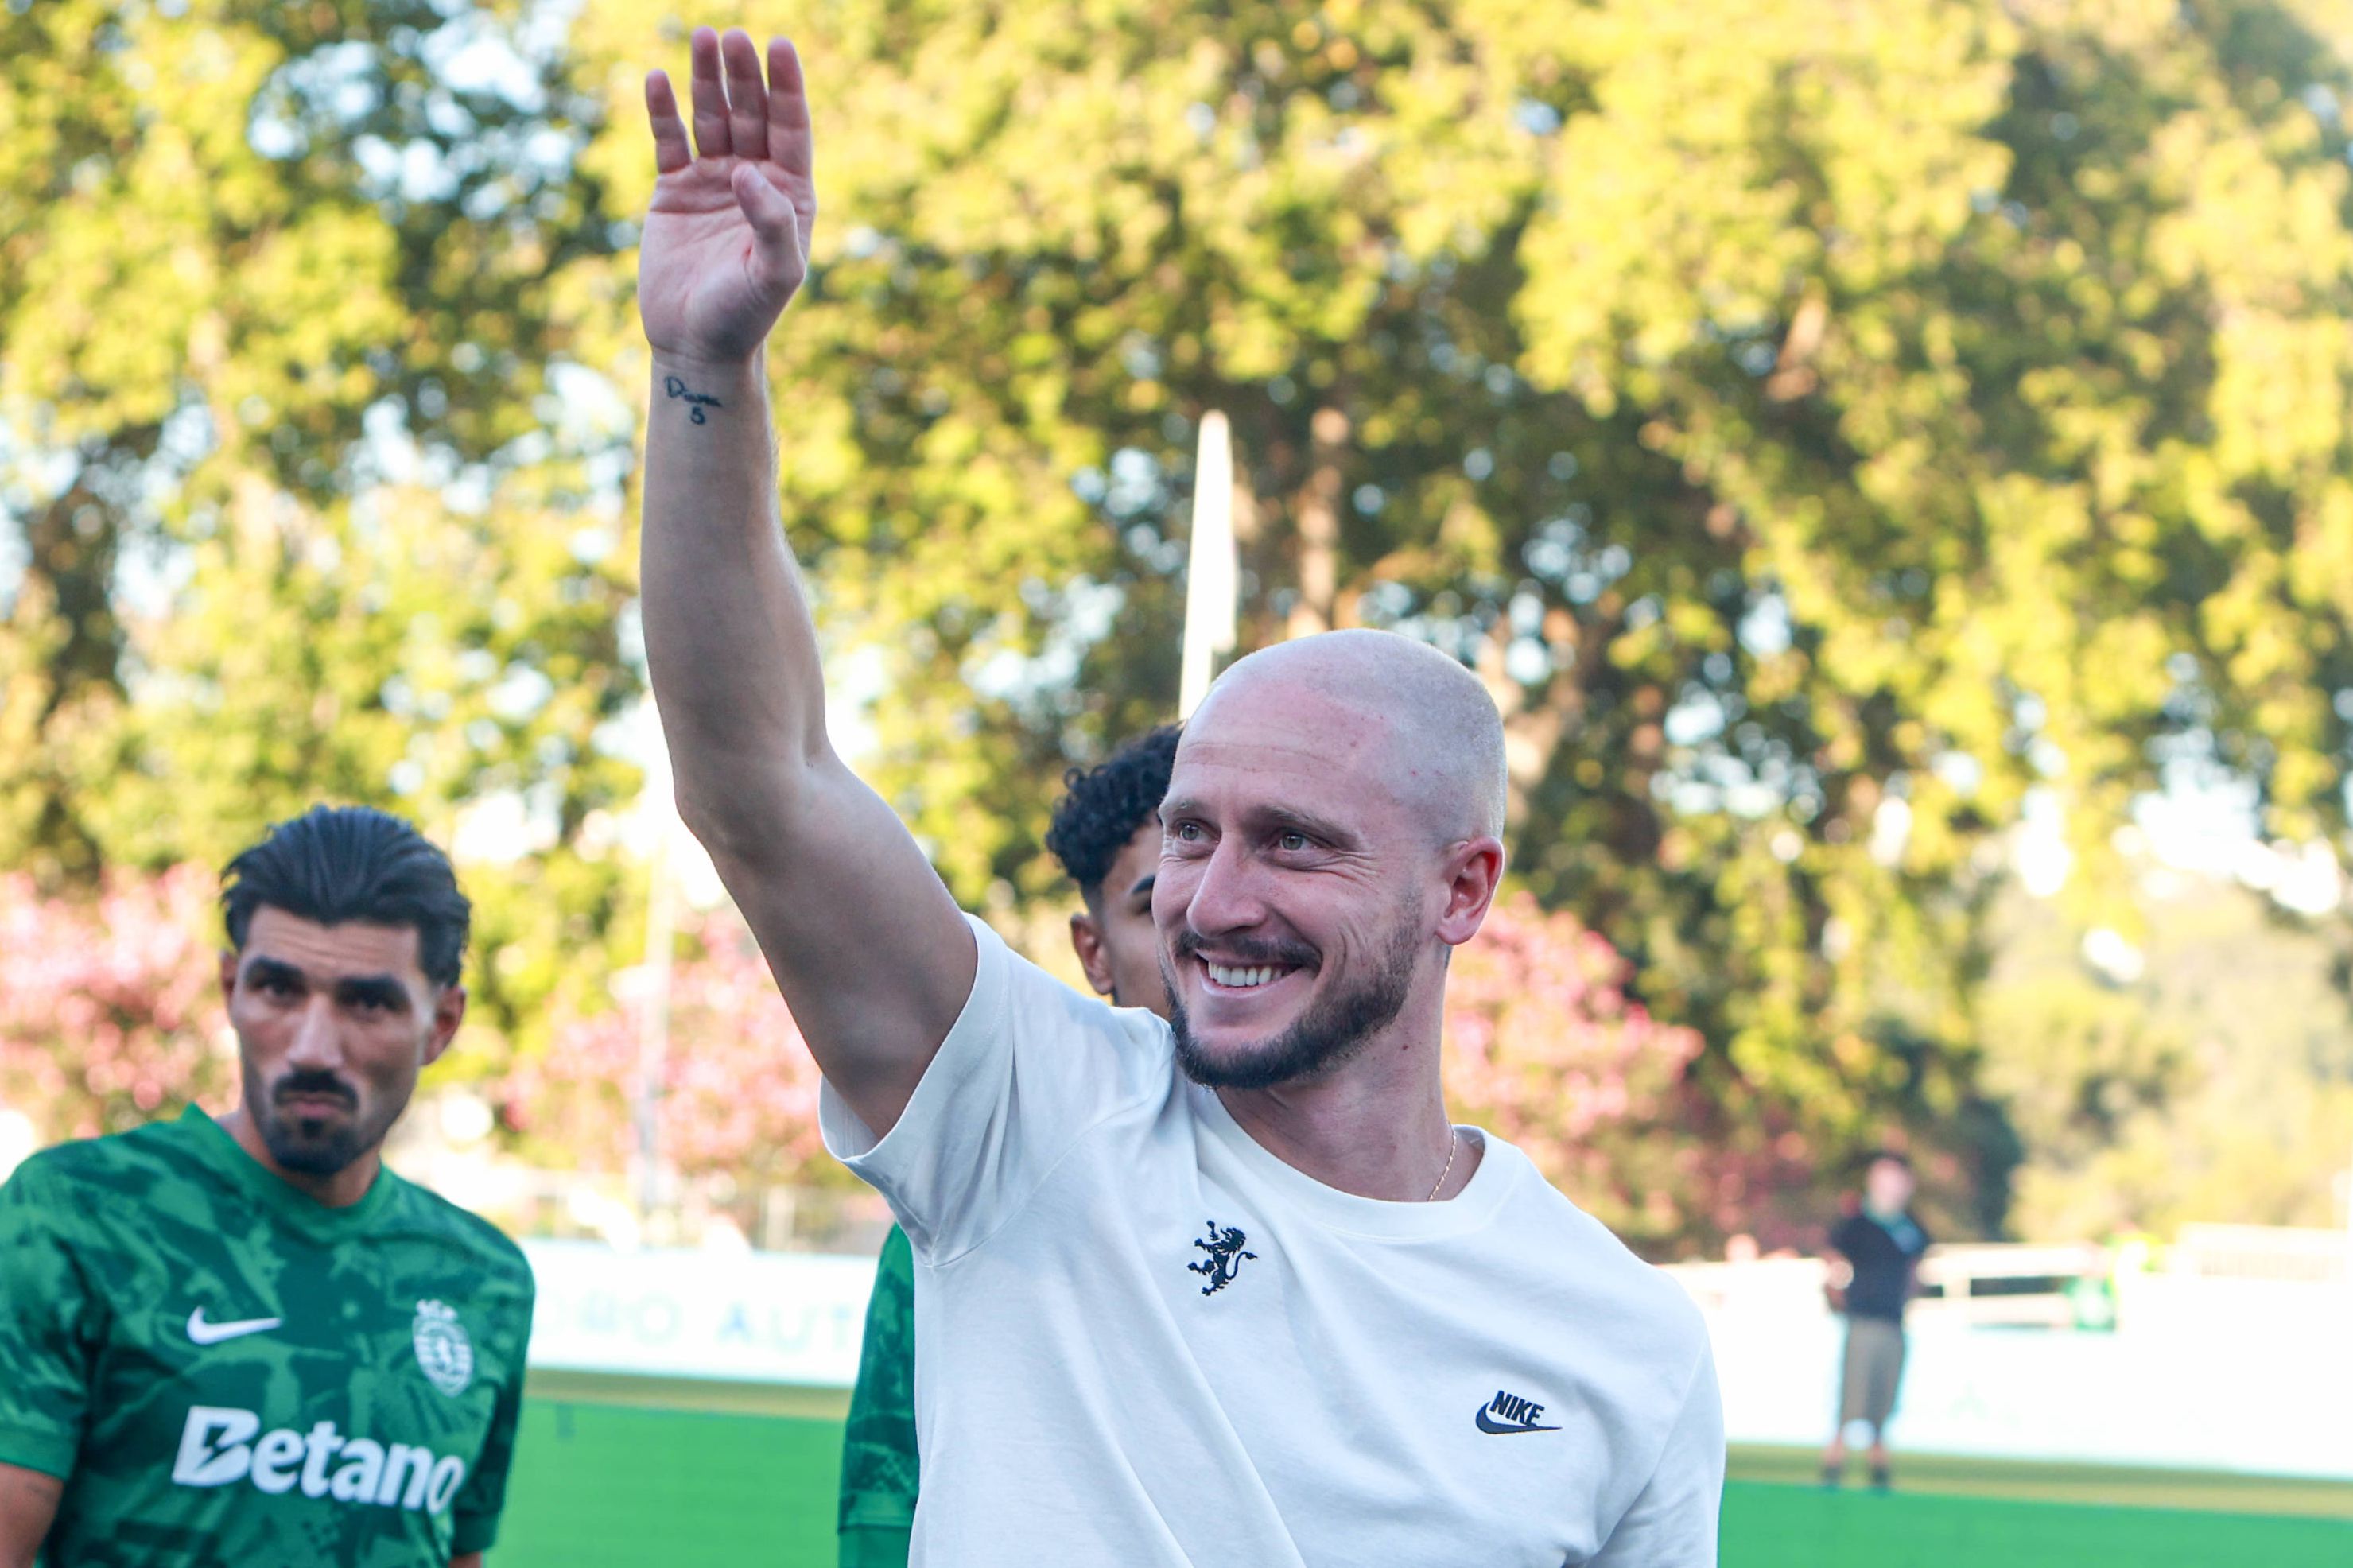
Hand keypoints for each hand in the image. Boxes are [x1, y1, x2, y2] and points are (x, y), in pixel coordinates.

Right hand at [640, 28, 815, 364]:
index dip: (785, 87)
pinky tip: (657, 78)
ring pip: (710, 118)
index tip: (779, 45)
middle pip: (750, 113)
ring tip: (700, 37)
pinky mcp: (673, 190)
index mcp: (789, 195)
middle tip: (732, 35)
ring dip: (705, 79)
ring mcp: (713, 181)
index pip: (791, 128)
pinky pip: (669, 140)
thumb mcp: (774, 274)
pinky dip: (662, 110)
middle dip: (742, 74)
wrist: (697, 344)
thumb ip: (772, 223)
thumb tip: (748, 172)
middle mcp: (754, 180)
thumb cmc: (745, 314)